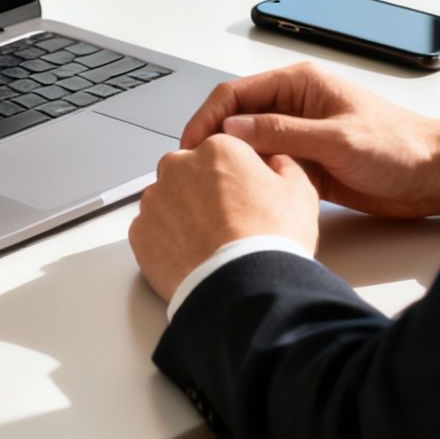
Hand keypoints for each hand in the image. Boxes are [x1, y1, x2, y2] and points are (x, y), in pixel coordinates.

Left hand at [129, 134, 319, 301]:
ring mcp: (155, 200)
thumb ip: (283, 165)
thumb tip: (276, 162)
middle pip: (189, 172)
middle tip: (227, 223)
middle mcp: (179, 167)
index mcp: (218, 149)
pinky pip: (152, 230)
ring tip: (210, 243)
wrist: (244, 288)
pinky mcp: (140, 233)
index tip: (244, 198)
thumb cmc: (270, 241)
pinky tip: (192, 256)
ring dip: (183, 215)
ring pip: (167, 200)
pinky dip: (167, 241)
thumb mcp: (299, 192)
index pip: (223, 152)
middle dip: (203, 191)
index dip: (236, 177)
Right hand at [181, 63, 439, 220]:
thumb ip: (283, 133)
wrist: (433, 177)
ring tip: (211, 183)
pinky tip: (242, 193)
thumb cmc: (399, 147)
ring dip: (231, 161)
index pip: (236, 93)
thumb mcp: (337, 138)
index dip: (208, 117)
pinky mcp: (306, 163)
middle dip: (212, 140)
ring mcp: (299, 136)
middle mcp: (295, 107)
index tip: (191, 143)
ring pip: (248, 146)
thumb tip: (234, 129)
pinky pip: (267, 167)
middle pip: (236, 119)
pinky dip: (252, 178)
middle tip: (193, 168)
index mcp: (300, 85)